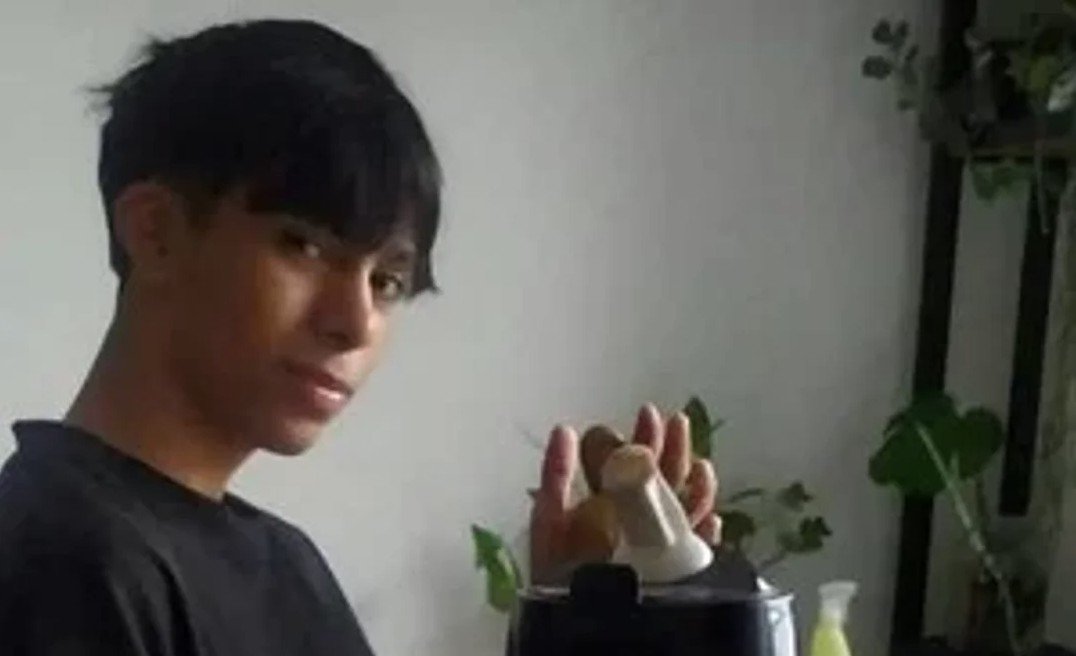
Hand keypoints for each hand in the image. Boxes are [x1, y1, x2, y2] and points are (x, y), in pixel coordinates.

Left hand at [528, 403, 720, 584]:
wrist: (578, 630)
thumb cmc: (556, 576)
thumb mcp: (550, 523)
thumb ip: (556, 478)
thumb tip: (564, 429)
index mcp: (604, 507)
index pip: (628, 465)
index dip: (640, 439)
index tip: (650, 415)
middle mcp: (634, 523)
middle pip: (662, 480)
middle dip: (672, 451)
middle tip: (677, 424)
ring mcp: (657, 548)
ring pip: (685, 508)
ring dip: (696, 487)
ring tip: (702, 468)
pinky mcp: (676, 575)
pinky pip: (700, 549)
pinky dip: (708, 532)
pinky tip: (713, 521)